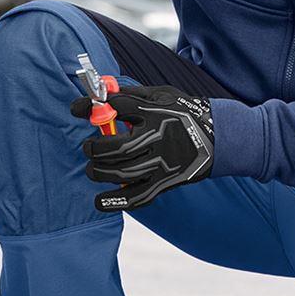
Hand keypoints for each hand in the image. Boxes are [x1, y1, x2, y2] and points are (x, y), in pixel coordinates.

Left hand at [70, 85, 214, 211]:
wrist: (220, 135)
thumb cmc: (185, 111)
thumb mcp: (162, 94)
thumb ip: (132, 94)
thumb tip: (100, 93)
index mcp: (156, 111)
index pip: (117, 106)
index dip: (91, 107)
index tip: (74, 108)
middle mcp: (159, 137)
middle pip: (117, 146)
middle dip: (94, 148)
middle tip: (87, 147)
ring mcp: (164, 162)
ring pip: (123, 172)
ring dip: (99, 171)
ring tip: (91, 168)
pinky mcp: (167, 182)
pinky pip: (139, 197)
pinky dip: (116, 202)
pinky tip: (99, 201)